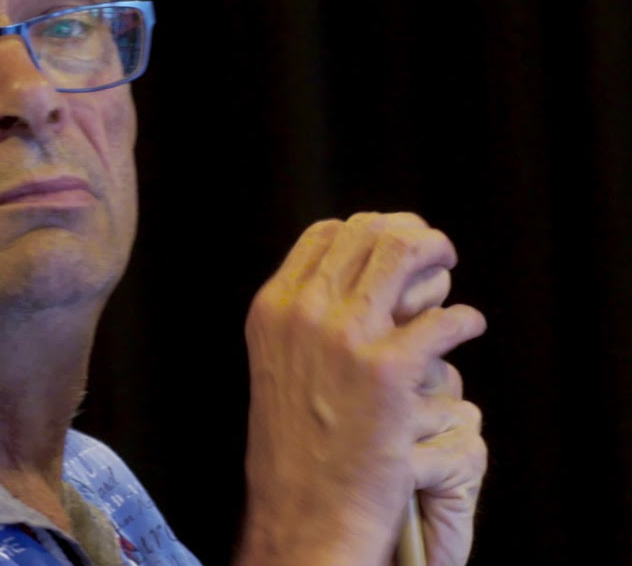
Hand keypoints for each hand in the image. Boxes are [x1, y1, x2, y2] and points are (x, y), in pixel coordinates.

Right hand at [237, 212, 485, 565]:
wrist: (304, 510)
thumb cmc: (299, 446)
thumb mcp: (279, 365)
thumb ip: (307, 320)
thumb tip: (360, 279)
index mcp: (273, 309)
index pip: (327, 232)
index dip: (371, 230)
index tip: (396, 246)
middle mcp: (304, 313)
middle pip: (370, 232)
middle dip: (411, 236)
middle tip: (435, 257)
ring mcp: (346, 338)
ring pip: (406, 253)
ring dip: (438, 258)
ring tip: (449, 278)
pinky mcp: (390, 371)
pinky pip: (446, 317)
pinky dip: (465, 320)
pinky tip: (466, 329)